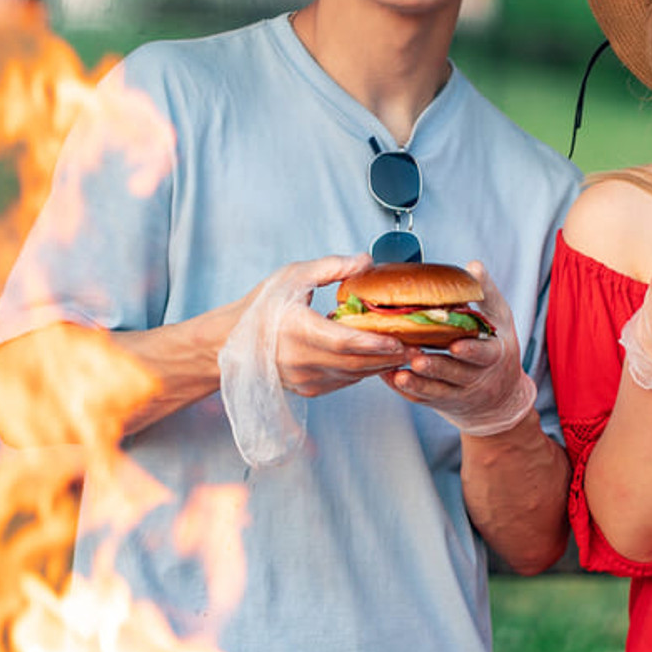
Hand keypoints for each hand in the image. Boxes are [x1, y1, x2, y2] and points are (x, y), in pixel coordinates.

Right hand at [218, 253, 407, 467]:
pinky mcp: (310, 389)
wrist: (231, 342)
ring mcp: (305, 379)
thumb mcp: (293, 275)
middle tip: (419, 345)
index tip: (400, 338)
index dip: (374, 343)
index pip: (343, 343)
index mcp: (296, 330)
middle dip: (389, 356)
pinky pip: (346, 381)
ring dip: (382, 365)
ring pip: (354, 375)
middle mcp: (301, 360)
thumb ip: (332, 267)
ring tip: (409, 350)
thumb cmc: (262, 304)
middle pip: (356, 363)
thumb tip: (367, 261)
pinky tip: (382, 357)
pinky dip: (366, 370)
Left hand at [389, 263, 534, 436]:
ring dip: (417, 382)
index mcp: (493, 355)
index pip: (484, 356)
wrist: (498, 400)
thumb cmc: (496, 348)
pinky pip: (422, 399)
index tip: (456, 346)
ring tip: (398, 372)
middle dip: (436, 367)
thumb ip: (486, 293)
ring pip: (436, 390)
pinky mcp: (440, 401)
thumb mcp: (500, 319)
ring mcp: (458, 393)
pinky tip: (388, 376)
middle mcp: (476, 378)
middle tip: (416, 358)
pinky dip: (406, 389)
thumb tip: (473, 266)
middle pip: (455, 374)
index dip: (471, 352)